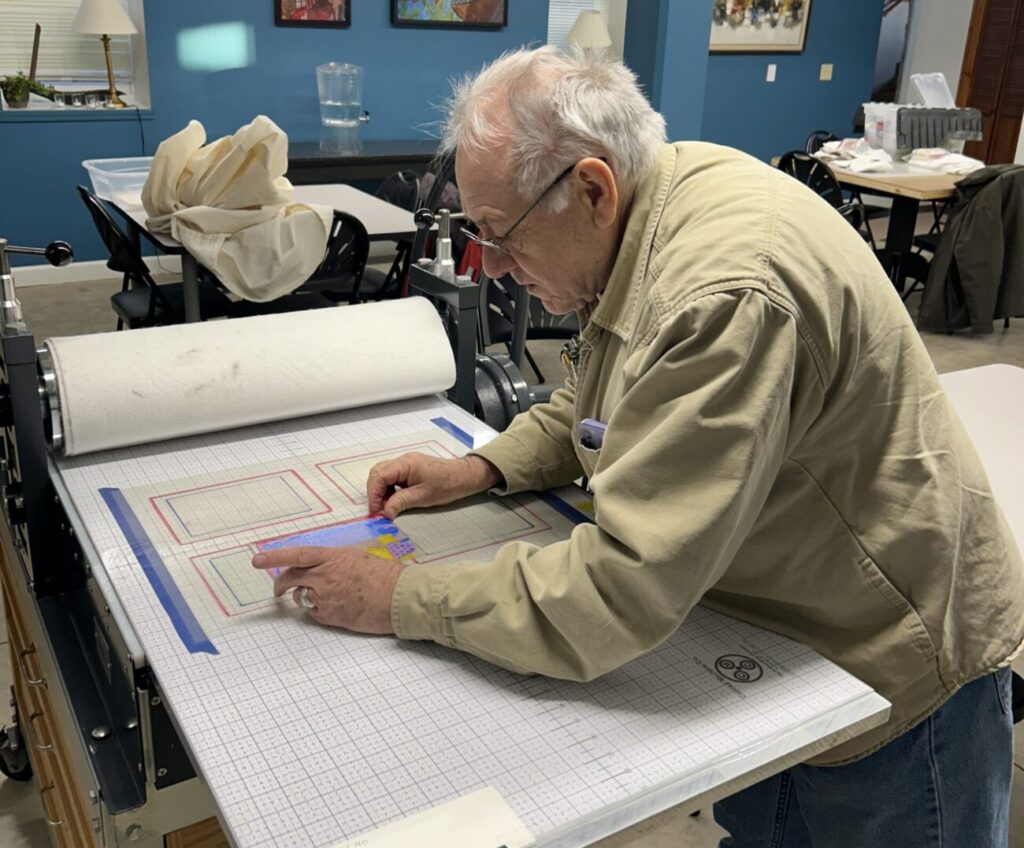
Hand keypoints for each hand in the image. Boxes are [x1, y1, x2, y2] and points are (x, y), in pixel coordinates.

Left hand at [252, 547, 401, 633]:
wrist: (398, 597)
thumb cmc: (385, 576)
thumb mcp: (358, 559)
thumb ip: (335, 562)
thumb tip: (322, 568)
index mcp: (332, 557)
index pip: (296, 555)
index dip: (274, 557)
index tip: (257, 559)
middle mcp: (324, 575)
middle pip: (291, 578)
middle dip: (280, 584)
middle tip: (278, 590)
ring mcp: (325, 597)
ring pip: (301, 597)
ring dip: (305, 597)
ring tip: (326, 598)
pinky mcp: (329, 616)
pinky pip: (314, 614)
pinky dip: (319, 611)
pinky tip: (337, 609)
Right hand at [366, 452, 502, 518]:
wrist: (464, 477)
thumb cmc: (446, 485)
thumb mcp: (422, 497)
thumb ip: (401, 503)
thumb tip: (384, 513)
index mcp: (405, 464)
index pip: (379, 476)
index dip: (374, 494)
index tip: (375, 510)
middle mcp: (403, 460)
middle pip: (378, 473)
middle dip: (375, 492)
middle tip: (378, 510)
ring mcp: (406, 464)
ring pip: (384, 475)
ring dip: (381, 491)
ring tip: (386, 507)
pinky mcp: (409, 469)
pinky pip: (392, 477)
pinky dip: (389, 489)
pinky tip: (394, 500)